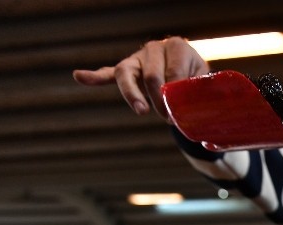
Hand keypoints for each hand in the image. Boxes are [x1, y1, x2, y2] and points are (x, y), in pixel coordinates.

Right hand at [72, 36, 209, 120]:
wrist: (189, 72)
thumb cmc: (197, 78)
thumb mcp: (203, 82)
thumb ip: (199, 92)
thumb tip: (198, 112)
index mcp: (176, 46)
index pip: (173, 71)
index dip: (176, 94)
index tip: (181, 112)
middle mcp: (154, 48)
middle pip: (151, 74)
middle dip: (159, 100)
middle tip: (168, 118)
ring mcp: (137, 58)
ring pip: (126, 74)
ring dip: (132, 94)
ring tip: (140, 111)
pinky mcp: (127, 70)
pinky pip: (108, 74)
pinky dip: (94, 77)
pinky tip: (79, 76)